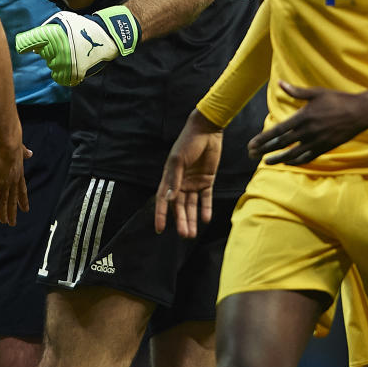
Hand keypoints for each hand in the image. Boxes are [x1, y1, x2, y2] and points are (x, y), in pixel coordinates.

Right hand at [0, 140, 31, 225]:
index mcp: (19, 173)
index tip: (25, 210)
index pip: (22, 190)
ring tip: (5, 222)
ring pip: (4, 201)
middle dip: (13, 212)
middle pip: (13, 199)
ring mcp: (4, 183)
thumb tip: (30, 153)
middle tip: (13, 223)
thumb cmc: (13, 142)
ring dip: (4, 213)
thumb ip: (24, 153)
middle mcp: (13, 180)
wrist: (9, 143)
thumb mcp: (20, 148)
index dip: (23, 201)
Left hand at [14, 5, 138, 85]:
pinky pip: (59, 77)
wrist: (105, 36)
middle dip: (49, 49)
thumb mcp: (63, 20)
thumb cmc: (82, 26)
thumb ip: (46, 30)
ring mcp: (64, 62)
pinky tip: (71, 64)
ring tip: (72, 52)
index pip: (28, 42)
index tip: (22, 48)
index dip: (23, 45)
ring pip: (51, 65)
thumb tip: (33, 48)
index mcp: (52, 34)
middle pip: (42, 54)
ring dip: (57, 60)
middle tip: (64, 43)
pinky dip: (62, 73)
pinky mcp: (72, 73)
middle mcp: (56, 49)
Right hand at [156, 108, 223, 237]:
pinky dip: (205, 209)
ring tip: (193, 233)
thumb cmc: (188, 143)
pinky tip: (206, 219)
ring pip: (191, 205)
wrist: (207, 131)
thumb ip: (174, 180)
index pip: (163, 200)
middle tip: (185, 235)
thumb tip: (169, 199)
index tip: (159, 229)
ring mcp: (194, 182)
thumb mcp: (179, 160)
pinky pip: (206, 198)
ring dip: (191, 218)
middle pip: (179, 206)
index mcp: (169, 177)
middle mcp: (180, 182)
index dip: (160, 214)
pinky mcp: (207, 180)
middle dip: (181, 221)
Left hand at [248, 83, 367, 165]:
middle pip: (282, 144)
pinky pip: (307, 157)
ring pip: (293, 154)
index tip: (252, 144)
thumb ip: (296, 91)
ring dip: (278, 159)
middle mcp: (308, 131)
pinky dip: (296, 161)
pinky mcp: (325, 148)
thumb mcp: (316, 92)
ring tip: (266, 162)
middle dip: (265, 150)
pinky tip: (288, 163)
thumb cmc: (338, 100)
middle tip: (252, 155)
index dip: (263, 138)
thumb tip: (280, 83)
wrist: (361, 112)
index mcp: (303, 117)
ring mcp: (317, 141)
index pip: (278, 131)